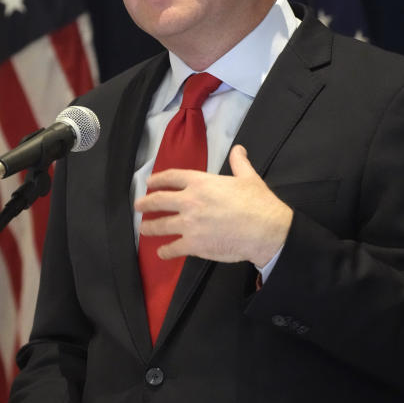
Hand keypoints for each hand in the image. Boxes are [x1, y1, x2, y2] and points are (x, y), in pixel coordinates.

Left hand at [135, 144, 291, 265]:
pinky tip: (162, 252)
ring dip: (150, 228)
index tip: (149, 183)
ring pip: (161, 225)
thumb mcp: (248, 177)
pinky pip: (172, 248)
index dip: (158, 179)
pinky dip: (165, 251)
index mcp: (201, 182)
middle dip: (145, 204)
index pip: (172, 177)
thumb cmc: (257, 202)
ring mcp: (188, 224)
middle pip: (159, 200)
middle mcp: (189, 201)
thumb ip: (239, 162)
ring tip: (144, 229)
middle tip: (138, 206)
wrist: (265, 230)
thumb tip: (238, 149)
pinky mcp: (193, 244)